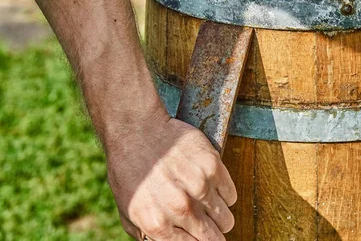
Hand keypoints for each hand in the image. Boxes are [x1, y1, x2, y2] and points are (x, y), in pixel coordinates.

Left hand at [106, 113, 236, 239]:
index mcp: (158, 225)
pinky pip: (231, 195)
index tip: (199, 239)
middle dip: (212, 236)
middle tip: (207, 228)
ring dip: (219, 216)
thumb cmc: (129, 171)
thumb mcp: (129, 211)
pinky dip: (224, 195)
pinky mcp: (212, 166)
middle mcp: (181, 209)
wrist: (136, 131)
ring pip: (226, 219)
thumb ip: (150, 236)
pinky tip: (210, 186)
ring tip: (205, 204)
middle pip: (214, 239)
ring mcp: (199, 187)